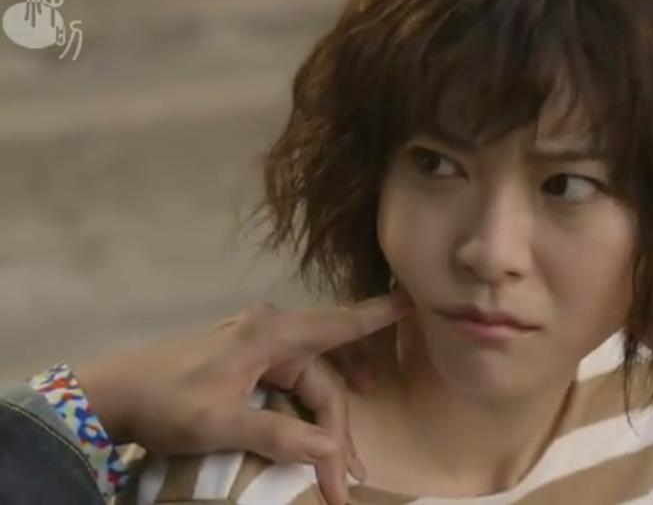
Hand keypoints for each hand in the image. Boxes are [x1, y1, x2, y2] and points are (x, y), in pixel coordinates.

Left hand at [74, 290, 412, 504]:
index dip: (377, 316)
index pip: (336, 325)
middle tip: (346, 479)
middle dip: (338, 429)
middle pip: (323, 380)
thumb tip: (329, 448)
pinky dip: (303, 416)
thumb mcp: (218, 422)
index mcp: (269, 334)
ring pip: (309, 387)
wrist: (111, 394)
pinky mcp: (247, 363)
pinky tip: (310, 439)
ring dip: (322, 427)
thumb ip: (276, 433)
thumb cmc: (165, 401)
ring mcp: (258, 347)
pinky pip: (290, 388)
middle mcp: (270, 333)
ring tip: (337, 470)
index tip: (412, 302)